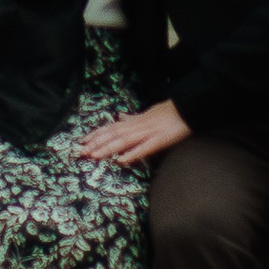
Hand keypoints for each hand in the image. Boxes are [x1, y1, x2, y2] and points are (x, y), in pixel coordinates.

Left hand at [75, 97, 191, 166]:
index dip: (96, 134)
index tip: (82, 141)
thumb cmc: (168, 113)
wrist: (187, 108)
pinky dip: (131, 154)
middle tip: (81, 152)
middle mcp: (137, 126)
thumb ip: (133, 118)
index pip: (111, 128)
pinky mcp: (159, 140)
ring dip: (107, 149)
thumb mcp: (147, 113)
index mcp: (135, 122)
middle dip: (96, 144)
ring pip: (123, 141)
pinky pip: (143, 148)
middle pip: (113, 135)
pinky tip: (121, 161)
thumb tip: (120, 117)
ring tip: (94, 156)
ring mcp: (148, 133)